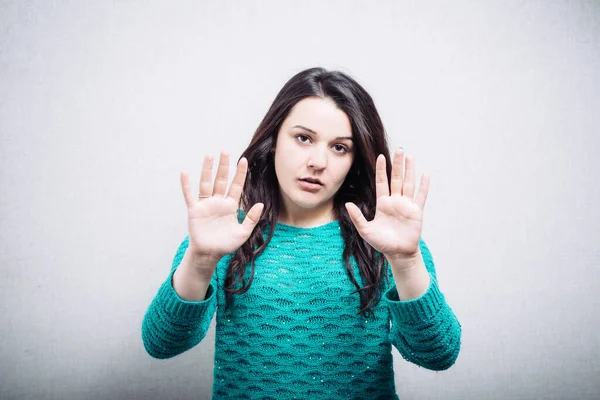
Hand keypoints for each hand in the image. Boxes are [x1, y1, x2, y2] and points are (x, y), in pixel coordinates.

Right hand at [180, 152, 263, 268]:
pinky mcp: (194, 211)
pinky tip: (184, 173)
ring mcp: (205, 205)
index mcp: (230, 206)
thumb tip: (260, 204)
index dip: (240, 174)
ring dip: (207, 170)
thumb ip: (252, 219)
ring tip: (209, 156)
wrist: (209, 254)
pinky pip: (189, 196)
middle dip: (224, 166)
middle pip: (221, 180)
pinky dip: (186, 185)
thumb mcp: (243, 233)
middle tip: (225, 151)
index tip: (243, 160)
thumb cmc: (226, 244)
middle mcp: (218, 202)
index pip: (236, 186)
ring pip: (206, 184)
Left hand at [345, 149, 429, 266]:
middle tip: (399, 149)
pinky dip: (424, 186)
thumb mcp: (366, 230)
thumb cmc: (382, 243)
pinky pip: (421, 197)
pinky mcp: (416, 212)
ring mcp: (406, 205)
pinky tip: (425, 175)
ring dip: (410, 170)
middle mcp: (395, 201)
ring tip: (410, 156)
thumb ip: (357, 217)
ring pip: (409, 184)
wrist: (398, 253)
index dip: (382, 170)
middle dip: (397, 164)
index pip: (382, 182)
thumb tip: (348, 204)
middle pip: (397, 179)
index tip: (381, 157)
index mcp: (383, 203)